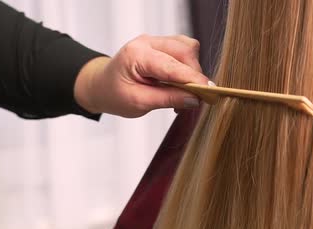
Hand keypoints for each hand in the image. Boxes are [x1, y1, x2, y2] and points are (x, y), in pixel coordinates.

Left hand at [74, 34, 209, 117]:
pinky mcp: (163, 45)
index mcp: (136, 55)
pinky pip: (185, 51)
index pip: (171, 66)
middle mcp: (147, 42)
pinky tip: (181, 84)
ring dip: (192, 71)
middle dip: (195, 75)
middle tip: (196, 98)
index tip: (209, 92)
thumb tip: (194, 99)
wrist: (103, 86)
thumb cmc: (114, 93)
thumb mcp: (138, 103)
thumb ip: (167, 99)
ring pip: (188, 48)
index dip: (193, 79)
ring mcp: (156, 41)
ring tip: (185, 92)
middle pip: (184, 51)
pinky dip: (188, 68)